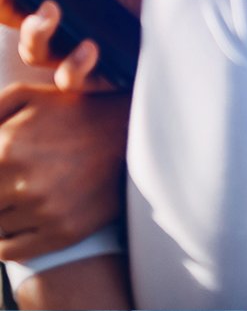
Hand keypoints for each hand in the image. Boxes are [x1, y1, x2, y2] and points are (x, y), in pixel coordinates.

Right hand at [0, 0, 147, 90]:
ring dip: (35, 32)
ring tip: (52, 12)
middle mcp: (69, 26)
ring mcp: (80, 53)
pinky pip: (70, 78)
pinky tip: (90, 47)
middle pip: (19, 21)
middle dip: (7, 5)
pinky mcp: (99, 78)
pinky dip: (73, 63)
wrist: (205, 21)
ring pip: (35, 51)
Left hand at [0, 82, 129, 262]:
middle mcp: (23, 182)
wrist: (132, 133)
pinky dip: (5, 240)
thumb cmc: (74, 111)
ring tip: (26, 191)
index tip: (3, 171)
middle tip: (11, 181)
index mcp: (7, 147)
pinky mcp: (61, 232)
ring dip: (2, 212)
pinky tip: (23, 216)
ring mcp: (44, 210)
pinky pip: (8, 251)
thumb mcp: (29, 95)